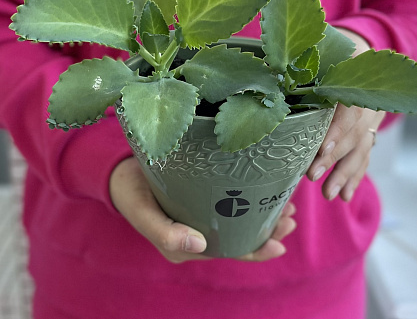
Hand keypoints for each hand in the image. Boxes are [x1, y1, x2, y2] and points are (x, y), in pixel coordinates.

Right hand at [109, 156, 296, 262]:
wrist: (119, 171)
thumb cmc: (131, 193)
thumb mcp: (143, 213)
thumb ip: (166, 234)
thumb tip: (200, 245)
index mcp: (186, 244)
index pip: (228, 252)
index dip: (255, 250)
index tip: (280, 243)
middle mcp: (197, 231)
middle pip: (239, 236)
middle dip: (267, 230)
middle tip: (290, 218)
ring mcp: (200, 213)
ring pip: (238, 220)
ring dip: (263, 215)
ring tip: (286, 207)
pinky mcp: (201, 194)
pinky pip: (230, 202)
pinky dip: (249, 199)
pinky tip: (264, 191)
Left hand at [306, 28, 384, 201]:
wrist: (357, 59)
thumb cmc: (328, 58)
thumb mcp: (317, 56)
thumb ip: (299, 69)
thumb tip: (270, 77)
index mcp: (353, 82)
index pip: (349, 110)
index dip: (337, 131)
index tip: (322, 149)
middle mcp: (366, 104)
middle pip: (354, 134)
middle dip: (334, 158)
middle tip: (313, 175)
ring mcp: (370, 121)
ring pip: (361, 150)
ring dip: (345, 174)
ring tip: (329, 195)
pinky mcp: (368, 135)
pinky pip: (364, 157)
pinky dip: (355, 177)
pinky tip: (345, 196)